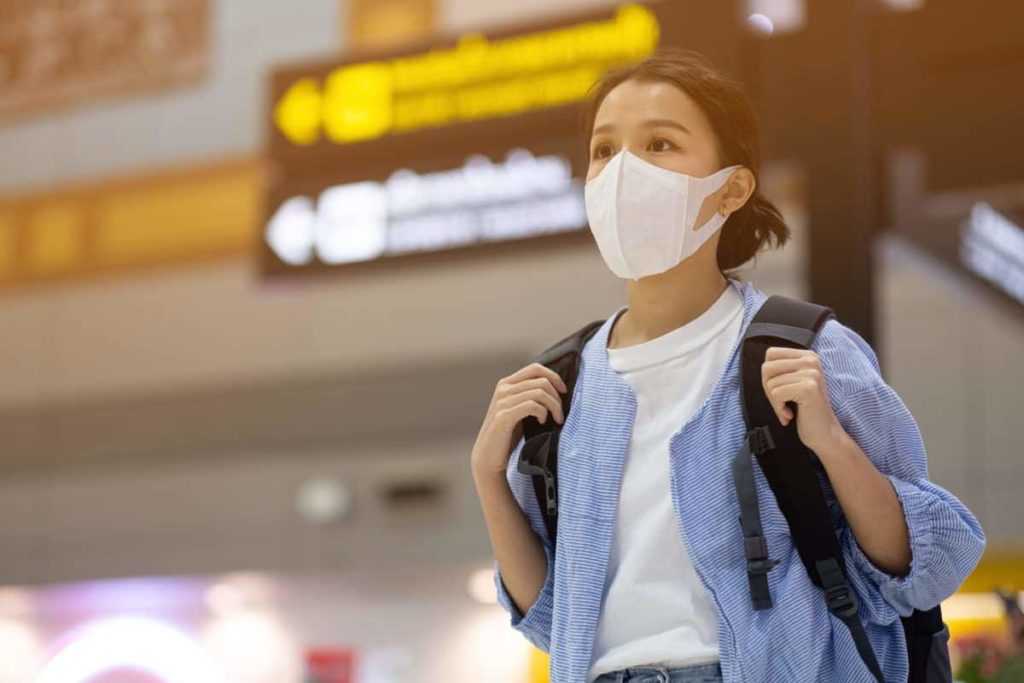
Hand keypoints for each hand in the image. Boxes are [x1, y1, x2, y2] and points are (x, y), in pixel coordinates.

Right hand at [471, 362, 566, 479]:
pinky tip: (542, 422)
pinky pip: (532, 405)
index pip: (535, 368)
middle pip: (541, 380)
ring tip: (556, 420)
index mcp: (507, 384)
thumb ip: (530, 396)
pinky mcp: (504, 416)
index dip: (554, 376)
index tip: (564, 392)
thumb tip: (557, 389)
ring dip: (553, 406)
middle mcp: (503, 389)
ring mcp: (502, 401)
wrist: (488, 458)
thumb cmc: (508, 435)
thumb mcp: (520, 410)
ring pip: (539, 392)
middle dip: (557, 397)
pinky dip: (543, 413)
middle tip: (560, 414)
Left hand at [761, 346, 844, 453]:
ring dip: (774, 402)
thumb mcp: (793, 382)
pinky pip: (776, 394)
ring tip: (788, 410)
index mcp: (808, 356)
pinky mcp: (808, 388)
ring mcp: (811, 373)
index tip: (779, 390)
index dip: (768, 375)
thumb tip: (763, 364)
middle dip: (768, 389)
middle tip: (781, 403)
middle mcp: (811, 361)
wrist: (824, 434)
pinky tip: (790, 414)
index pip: (771, 354)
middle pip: (767, 367)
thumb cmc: (805, 410)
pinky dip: (778, 408)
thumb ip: (780, 369)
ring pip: (770, 383)